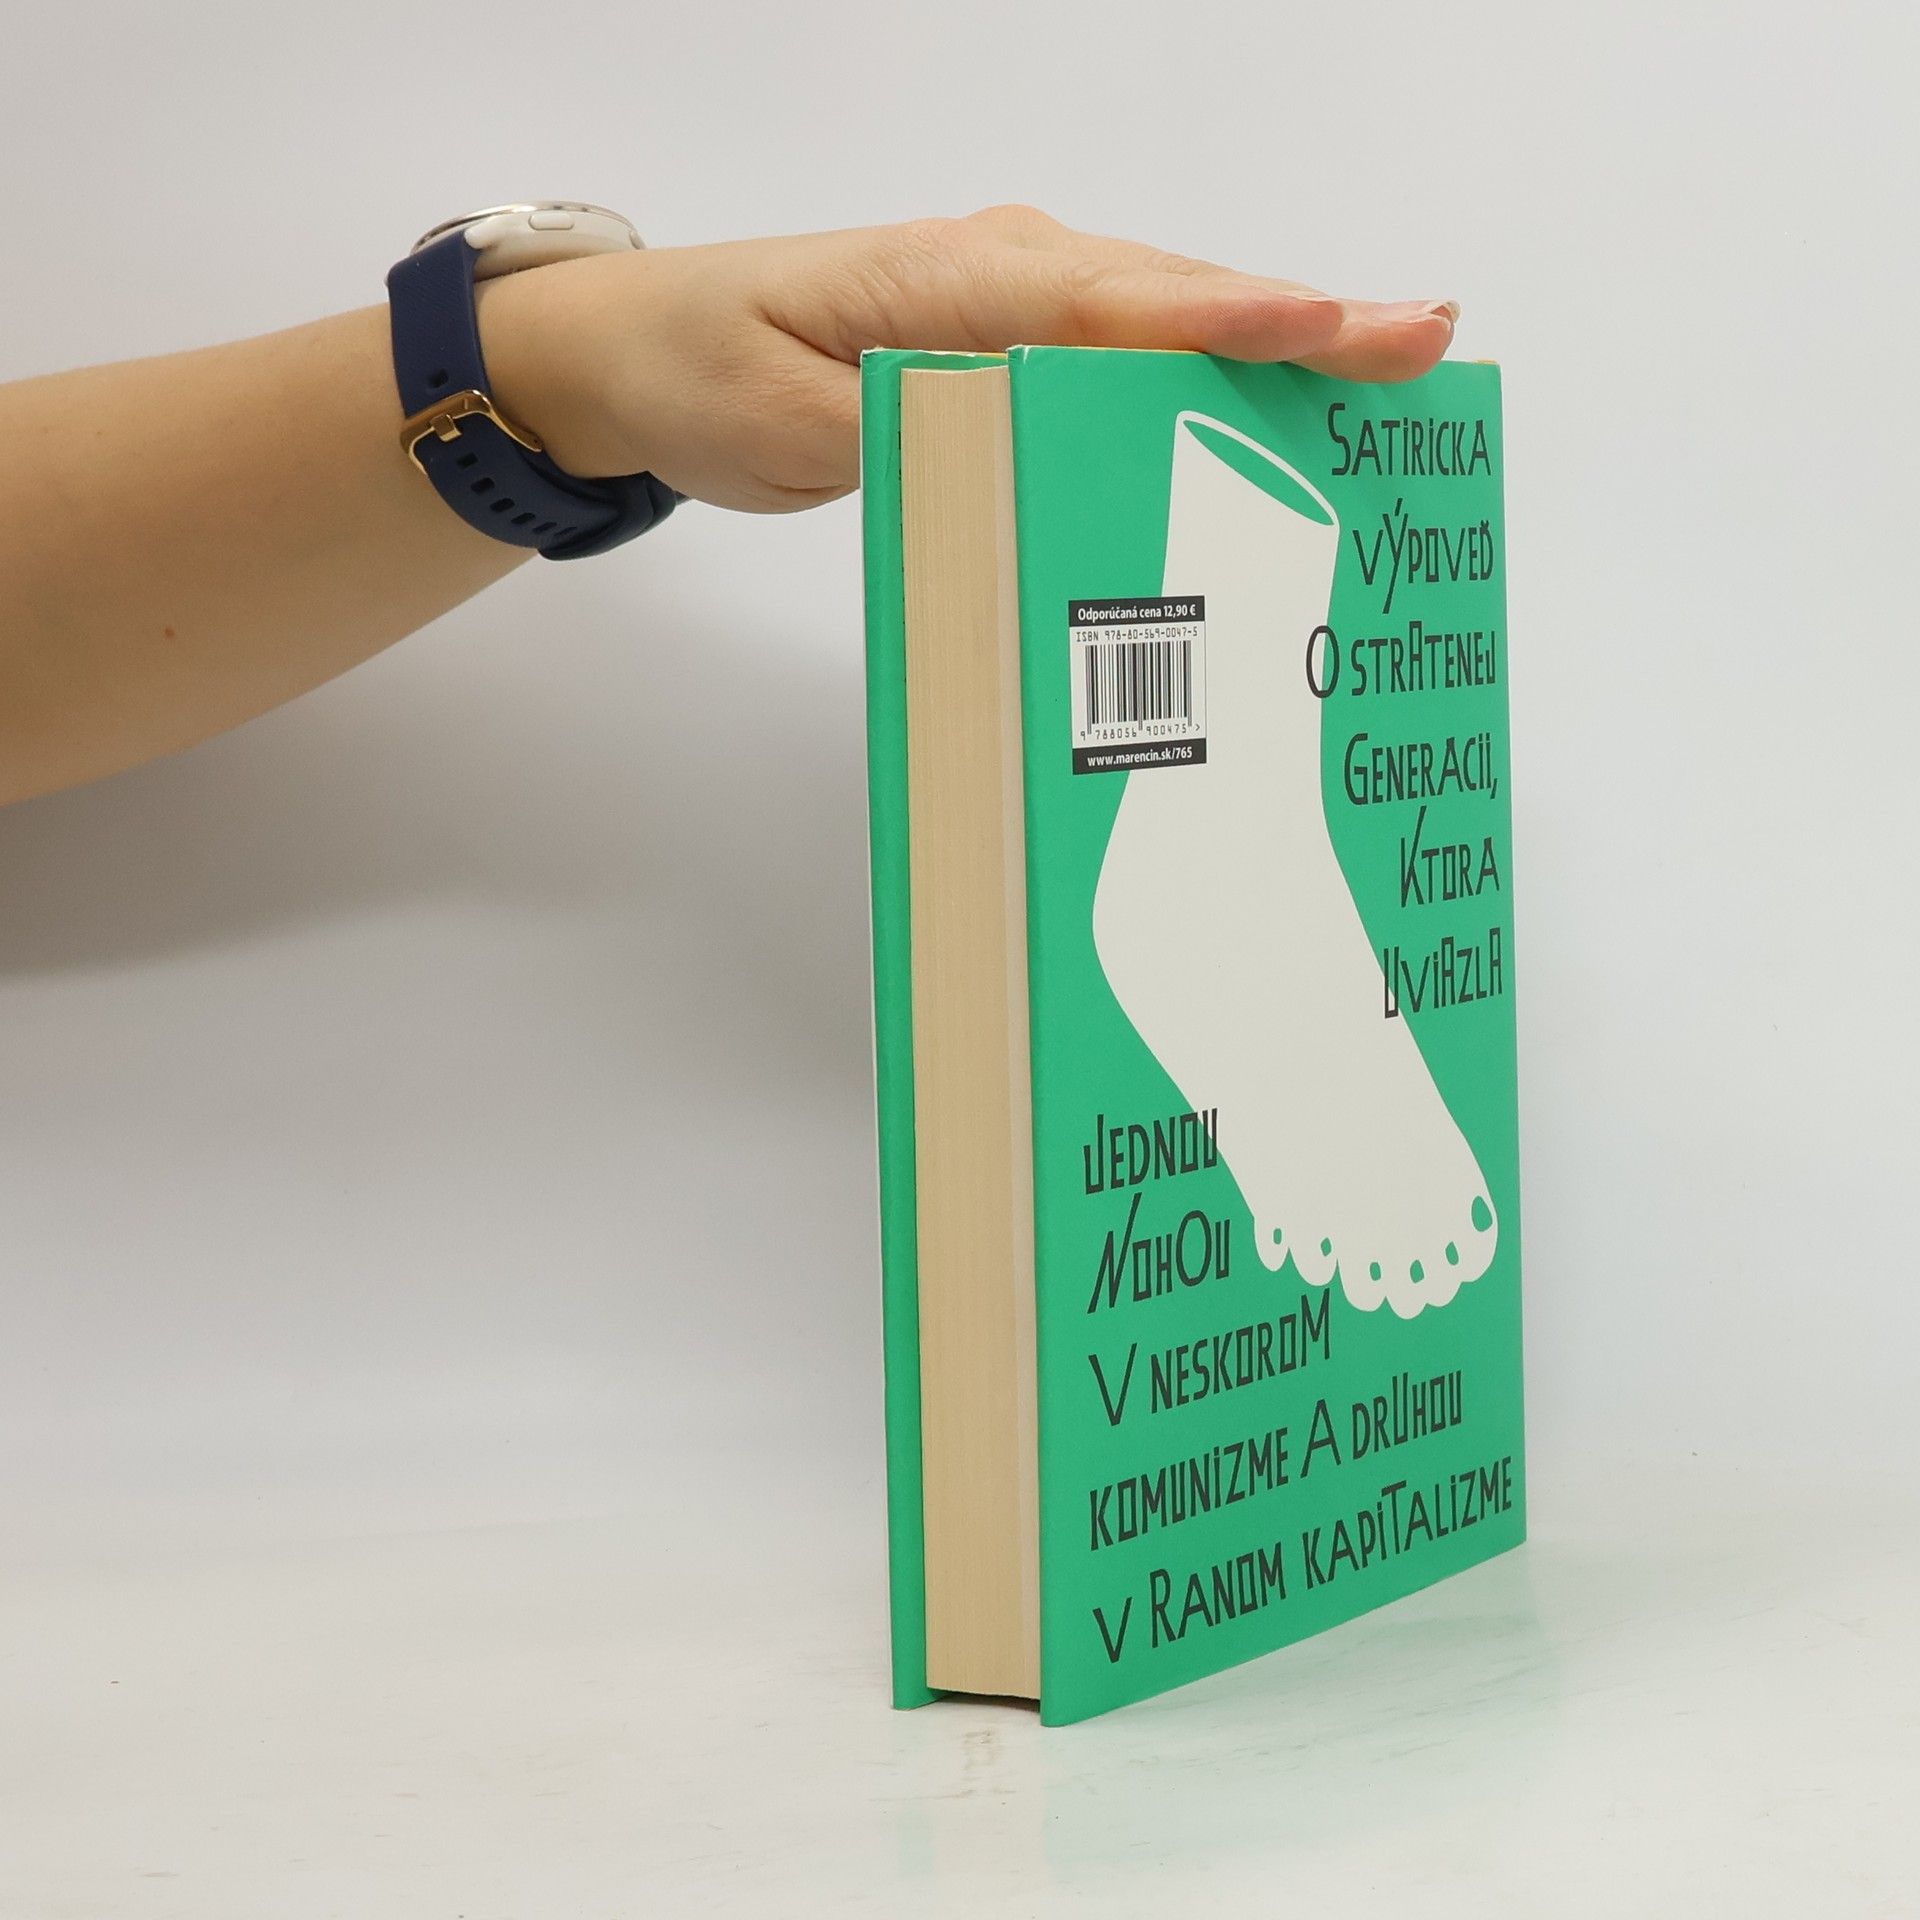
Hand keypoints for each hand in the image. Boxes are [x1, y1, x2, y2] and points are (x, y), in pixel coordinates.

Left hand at [479, 206, 1460, 513]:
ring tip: (1389, 373)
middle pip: (1175, 297)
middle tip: (1425, 344)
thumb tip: (1023, 431)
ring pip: (1166, 320)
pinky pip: (1127, 356)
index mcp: (958, 280)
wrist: (643, 351)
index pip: (1112, 301)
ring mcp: (1013, 302)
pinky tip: (1266, 413)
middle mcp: (1004, 273)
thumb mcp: (788, 414)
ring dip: (1273, 348)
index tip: (1328, 330)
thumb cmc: (705, 367)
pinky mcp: (1008, 345)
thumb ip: (909, 420)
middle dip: (1302, 322)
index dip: (1223, 320)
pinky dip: (1205, 375)